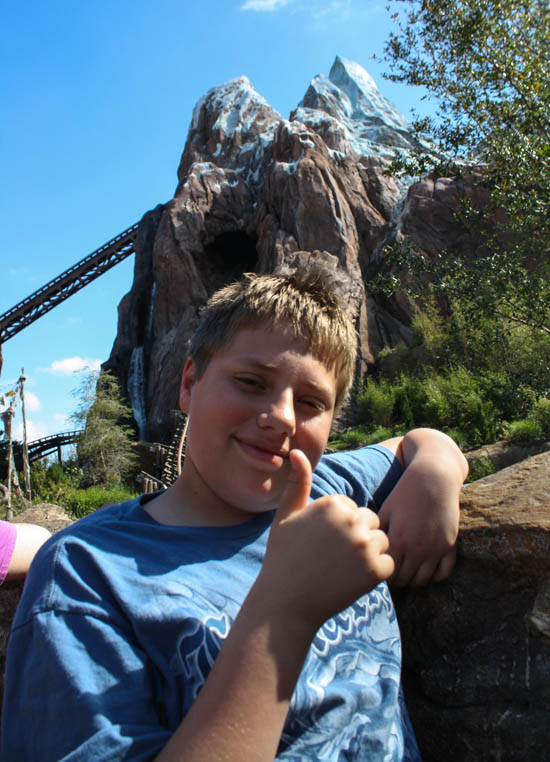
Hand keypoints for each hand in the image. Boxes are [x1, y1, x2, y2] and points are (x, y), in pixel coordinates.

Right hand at [259, 449, 393, 631]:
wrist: (286, 603)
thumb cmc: (283, 556)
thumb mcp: (286, 515)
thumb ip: (298, 482)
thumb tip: (298, 452)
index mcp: (333, 503)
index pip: (352, 508)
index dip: (337, 527)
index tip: (319, 544)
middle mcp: (352, 519)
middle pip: (371, 521)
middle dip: (357, 538)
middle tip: (331, 558)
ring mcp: (365, 545)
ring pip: (382, 541)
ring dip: (368, 554)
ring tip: (341, 569)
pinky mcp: (376, 570)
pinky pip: (389, 564)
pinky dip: (375, 574)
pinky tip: (350, 580)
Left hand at [377, 429, 466, 587]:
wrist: (434, 477)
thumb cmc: (405, 492)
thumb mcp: (386, 510)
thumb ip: (377, 533)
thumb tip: (367, 551)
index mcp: (398, 540)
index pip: (386, 571)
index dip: (379, 573)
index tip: (374, 570)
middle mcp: (417, 549)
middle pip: (404, 580)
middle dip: (395, 581)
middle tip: (388, 576)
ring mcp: (436, 549)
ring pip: (423, 580)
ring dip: (413, 581)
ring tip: (405, 575)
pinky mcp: (450, 545)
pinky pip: (445, 572)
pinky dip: (435, 577)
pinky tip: (426, 570)